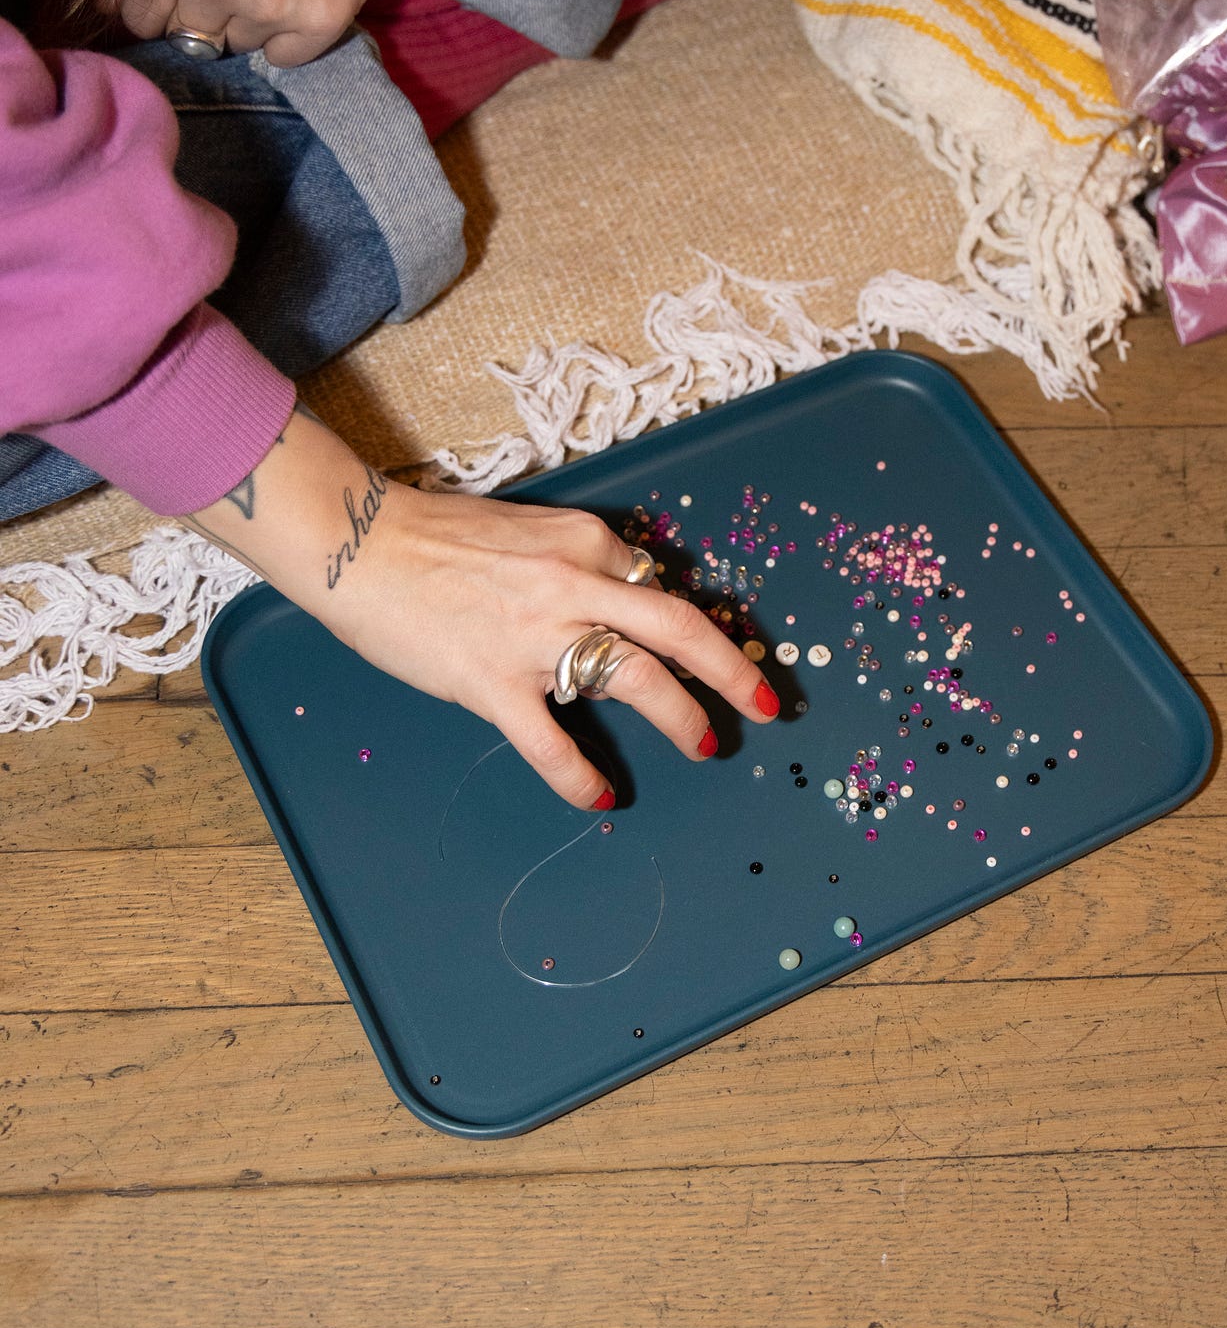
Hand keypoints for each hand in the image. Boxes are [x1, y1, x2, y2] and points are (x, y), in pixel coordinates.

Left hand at [117, 0, 412, 66]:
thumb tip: (110, 6)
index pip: (142, 20)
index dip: (164, 8)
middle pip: (190, 40)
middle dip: (209, 18)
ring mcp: (266, 8)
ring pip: (240, 46)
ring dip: (253, 24)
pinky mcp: (317, 24)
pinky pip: (284, 57)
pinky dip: (292, 36)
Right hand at [189, 410, 778, 807]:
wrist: (360, 543)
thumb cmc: (437, 536)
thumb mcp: (529, 530)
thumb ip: (578, 564)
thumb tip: (625, 602)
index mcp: (584, 541)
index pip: (656, 585)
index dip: (690, 625)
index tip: (712, 654)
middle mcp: (574, 583)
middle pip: (678, 627)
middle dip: (731, 670)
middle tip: (764, 706)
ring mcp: (535, 636)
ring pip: (635, 679)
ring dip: (682, 717)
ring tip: (705, 747)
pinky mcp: (493, 682)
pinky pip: (552, 741)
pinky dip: (582, 776)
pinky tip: (602, 798)